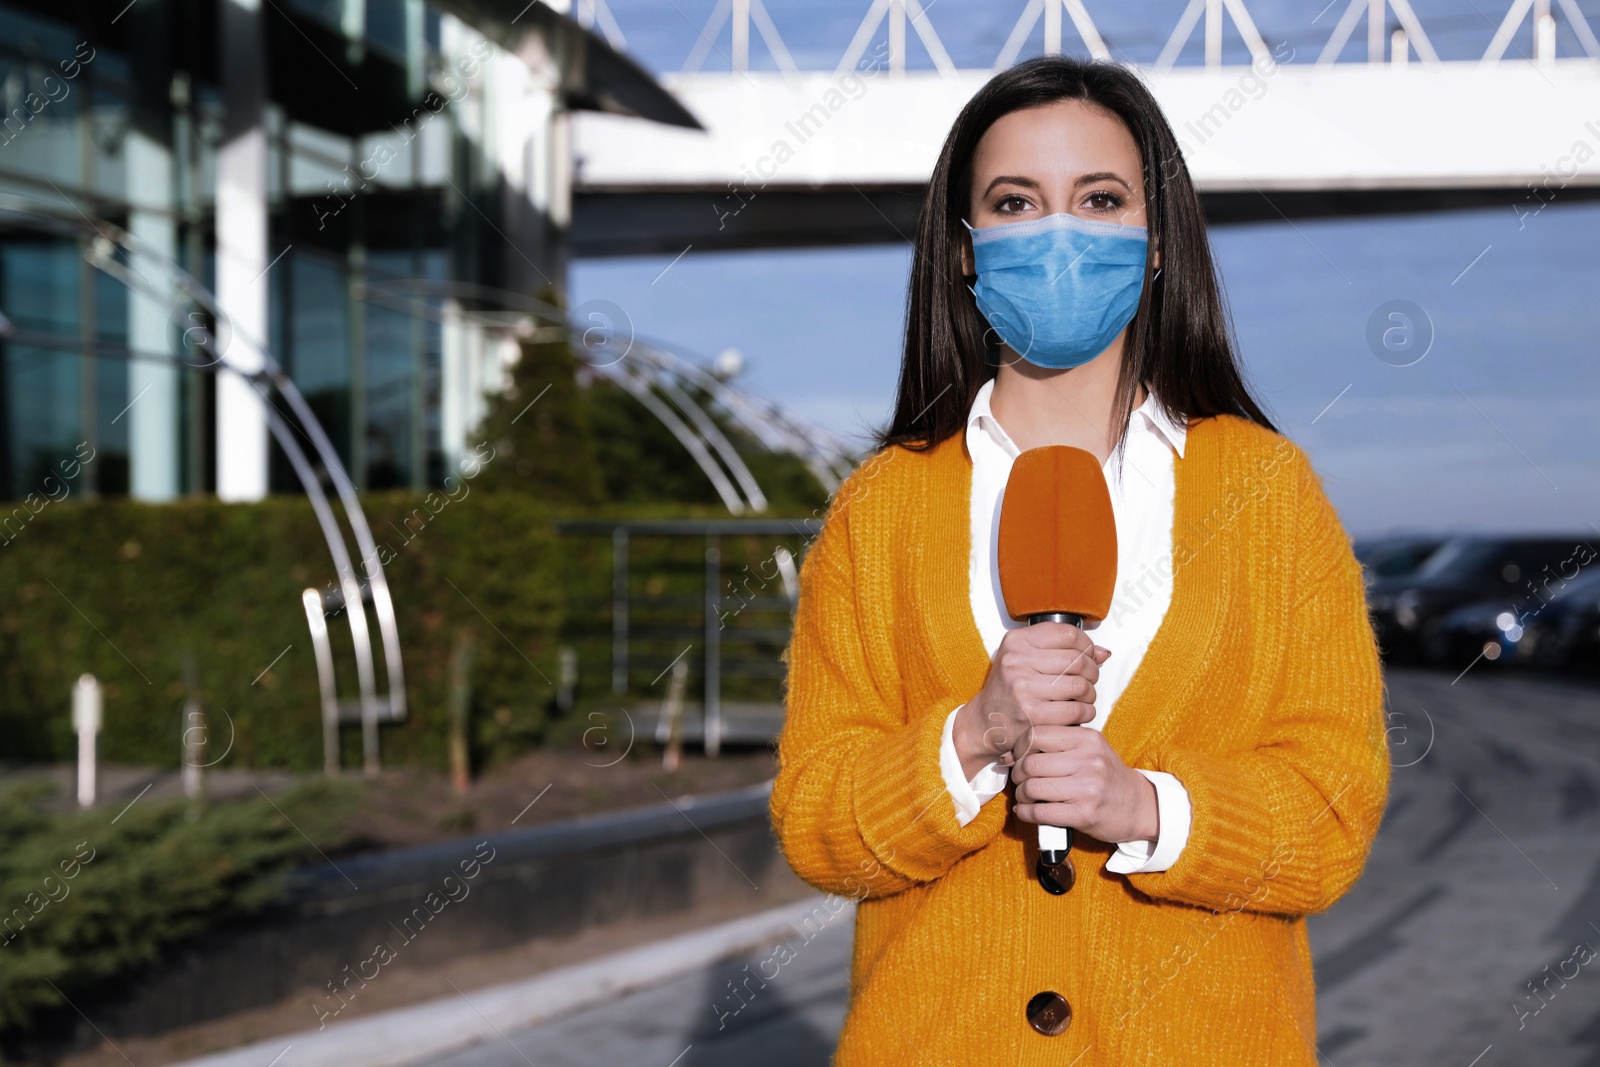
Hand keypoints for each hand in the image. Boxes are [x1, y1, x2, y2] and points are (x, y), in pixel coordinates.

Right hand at [952, 622, 1109, 780]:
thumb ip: (1064, 651)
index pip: (1068, 634)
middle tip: (1088, 680)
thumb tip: (1104, 653)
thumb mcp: (1026, 659)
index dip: (1087, 646)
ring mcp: (1023, 688)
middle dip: (1092, 672)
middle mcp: (1017, 661)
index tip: (1089, 656)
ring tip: (1083, 698)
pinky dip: (1085, 713)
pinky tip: (1079, 713)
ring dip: (1090, 694)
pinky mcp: (1032, 714)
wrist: (984, 721)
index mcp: (1016, 641)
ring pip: (1080, 685)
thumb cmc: (1009, 689)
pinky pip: (1076, 710)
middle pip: (1078, 660)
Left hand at [1010, 727, 1158, 844]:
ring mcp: (1087, 788)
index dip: (1019, 748)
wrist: (1138, 805)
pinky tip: (1027, 811)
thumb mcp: (1090, 749)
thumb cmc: (1107, 776)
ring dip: (1021, 795)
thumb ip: (1058, 744)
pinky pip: (1040, 812)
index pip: (1036, 735)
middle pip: (1030, 763)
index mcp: (1087, 738)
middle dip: (1018, 774)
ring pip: (1032, 788)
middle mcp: (1088, 760)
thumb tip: (1013, 752)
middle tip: (1020, 779)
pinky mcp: (1084, 814)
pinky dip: (1026, 813)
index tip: (1017, 757)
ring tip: (1025, 796)